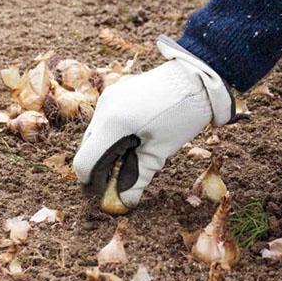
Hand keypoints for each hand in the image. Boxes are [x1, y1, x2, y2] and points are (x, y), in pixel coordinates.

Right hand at [73, 36, 232, 207]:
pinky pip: (105, 122)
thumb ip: (138, 179)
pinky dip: (113, 138)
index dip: (92, 182)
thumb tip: (124, 202)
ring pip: (95, 136)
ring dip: (107, 153)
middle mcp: (103, 108)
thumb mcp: (160, 152)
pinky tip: (134, 142)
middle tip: (120, 181)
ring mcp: (107, 98)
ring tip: (132, 160)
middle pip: (87, 149)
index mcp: (113, 123)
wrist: (196, 78)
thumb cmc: (182, 115)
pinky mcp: (115, 94)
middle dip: (100, 168)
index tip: (105, 194)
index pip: (85, 162)